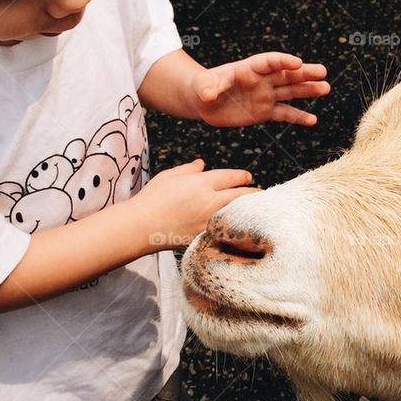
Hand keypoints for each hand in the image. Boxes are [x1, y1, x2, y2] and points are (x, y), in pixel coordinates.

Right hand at [130, 159, 258, 248]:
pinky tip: (239, 224)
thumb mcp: (170, 176)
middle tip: (260, 192)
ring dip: (248, 209)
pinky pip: (226, 229)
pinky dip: (235, 225)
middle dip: (253, 192)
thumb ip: (189, 169)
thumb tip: (202, 164)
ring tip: (256, 207)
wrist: (141, 226)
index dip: (242, 176)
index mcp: (201, 183)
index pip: (231, 177)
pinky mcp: (205, 236)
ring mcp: (209, 221)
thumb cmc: (152, 198)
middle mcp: (209, 201)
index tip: (248, 177)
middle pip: (241, 195)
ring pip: (237, 213)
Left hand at [192, 52, 329, 126]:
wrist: (205, 101)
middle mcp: (262, 80)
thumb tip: (210, 94)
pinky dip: (298, 117)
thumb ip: (209, 88)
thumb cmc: (204, 87)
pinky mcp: (265, 111)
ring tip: (325, 88)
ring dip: (308, 90)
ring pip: (290, 91)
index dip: (283, 61)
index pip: (269, 62)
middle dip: (304, 73)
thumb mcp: (204, 86)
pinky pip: (284, 113)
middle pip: (286, 74)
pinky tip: (312, 120)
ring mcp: (266, 95)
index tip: (297, 63)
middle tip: (322, 72)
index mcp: (249, 68)